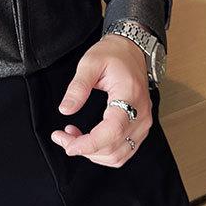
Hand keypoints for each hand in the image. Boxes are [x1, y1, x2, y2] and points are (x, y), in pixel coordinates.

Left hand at [50, 33, 152, 166]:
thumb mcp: (90, 63)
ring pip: (119, 155)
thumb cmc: (112, 54)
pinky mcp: (139, 127)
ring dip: (93, 153)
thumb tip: (65, 110)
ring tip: (73, 136)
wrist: (132, 51)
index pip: (113, 131)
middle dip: (85, 149)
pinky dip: (103, 152)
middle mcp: (141, 114)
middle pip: (114, 148)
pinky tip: (88, 139)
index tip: (68, 144)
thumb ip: (78, 87)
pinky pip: (124, 151)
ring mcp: (143, 123)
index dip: (89, 144)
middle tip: (61, 137)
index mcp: (130, 96)